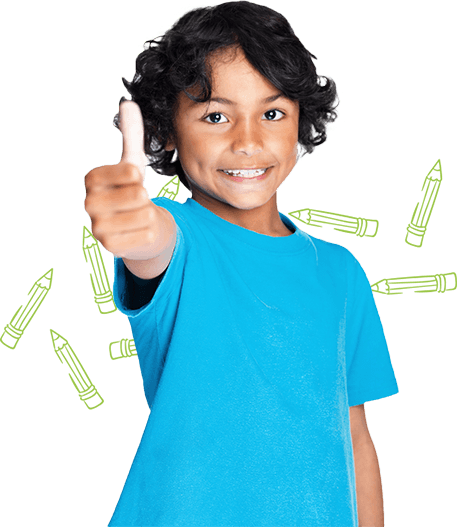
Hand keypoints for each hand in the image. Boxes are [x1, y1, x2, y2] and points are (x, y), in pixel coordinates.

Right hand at [84, 101, 163, 259]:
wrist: (134, 227)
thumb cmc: (131, 192)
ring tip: (137, 217)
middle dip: (145, 199)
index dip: (138, 177)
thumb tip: (129, 103)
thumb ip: (131, 136)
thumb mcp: (133, 164)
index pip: (130, 172)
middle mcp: (89, 203)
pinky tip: (137, 232)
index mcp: (92, 179)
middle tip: (135, 204)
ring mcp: (98, 227)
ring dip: (149, 216)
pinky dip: (149, 233)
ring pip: (145, 215)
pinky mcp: (111, 247)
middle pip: (138, 195)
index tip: (131, 181)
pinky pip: (147, 234)